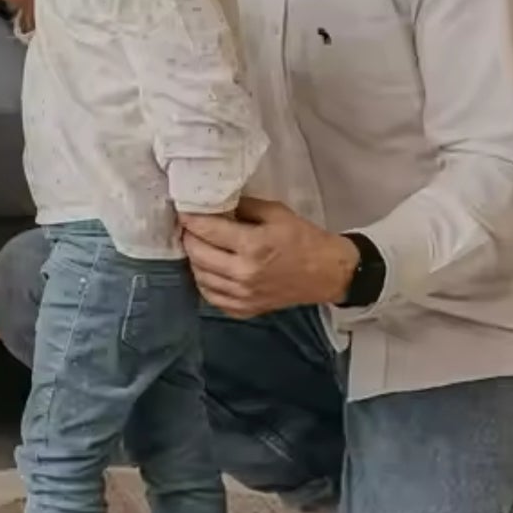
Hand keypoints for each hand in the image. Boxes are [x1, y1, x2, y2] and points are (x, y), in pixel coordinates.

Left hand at [179, 197, 359, 318]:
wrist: (327, 274)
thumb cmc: (303, 239)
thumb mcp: (277, 213)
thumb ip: (243, 206)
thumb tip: (215, 202)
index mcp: (253, 246)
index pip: (207, 230)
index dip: (190, 219)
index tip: (185, 211)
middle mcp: (243, 273)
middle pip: (197, 254)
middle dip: (188, 237)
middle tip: (189, 227)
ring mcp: (242, 295)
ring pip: (200, 276)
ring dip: (194, 259)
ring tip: (198, 246)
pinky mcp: (244, 309)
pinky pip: (210, 297)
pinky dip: (204, 281)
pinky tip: (209, 269)